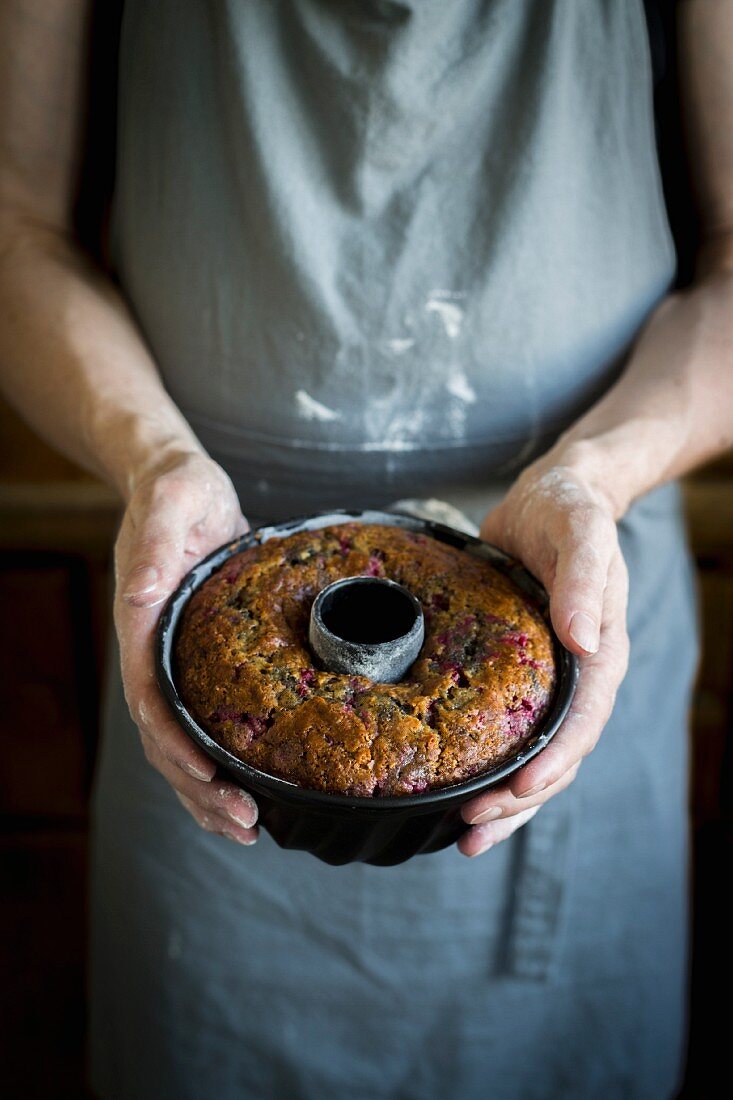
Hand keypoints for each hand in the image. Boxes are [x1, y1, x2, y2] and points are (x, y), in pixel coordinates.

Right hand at [113, 451, 259, 844]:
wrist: (181, 485)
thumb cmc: (178, 490)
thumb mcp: (173, 500)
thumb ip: (153, 543)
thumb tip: (139, 591)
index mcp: (142, 621)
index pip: (149, 696)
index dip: (174, 742)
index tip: (208, 775)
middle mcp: (151, 650)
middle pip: (164, 736)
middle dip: (199, 787)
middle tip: (244, 823)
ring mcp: (172, 660)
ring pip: (180, 741)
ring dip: (208, 789)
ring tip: (247, 827)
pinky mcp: (197, 661)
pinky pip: (202, 720)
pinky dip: (221, 760)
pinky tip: (250, 787)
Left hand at [458, 458, 629, 855]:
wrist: (553, 497)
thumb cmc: (570, 512)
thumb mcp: (580, 532)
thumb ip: (584, 578)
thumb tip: (582, 637)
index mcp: (598, 653)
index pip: (582, 723)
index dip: (554, 762)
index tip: (520, 790)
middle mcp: (575, 677)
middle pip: (557, 757)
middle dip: (518, 800)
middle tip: (472, 829)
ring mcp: (545, 682)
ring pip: (531, 757)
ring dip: (503, 801)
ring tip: (464, 835)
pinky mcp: (515, 677)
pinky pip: (506, 732)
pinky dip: (485, 765)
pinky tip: (453, 788)